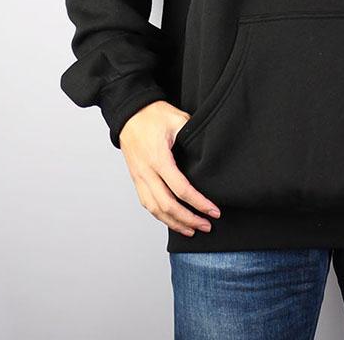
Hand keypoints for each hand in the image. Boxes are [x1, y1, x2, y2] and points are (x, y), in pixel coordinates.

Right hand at [118, 100, 221, 236]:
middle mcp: (147, 172)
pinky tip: (172, 220)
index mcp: (158, 158)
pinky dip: (160, 216)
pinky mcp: (136, 178)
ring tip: (191, 230)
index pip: (181, 189)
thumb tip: (208, 148)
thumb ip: (193, 133)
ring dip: (174, 223)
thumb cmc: (153, 114)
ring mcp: (139, 177)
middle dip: (189, 219)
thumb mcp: (178, 119)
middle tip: (206, 226)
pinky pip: (147, 203)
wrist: (129, 112)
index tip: (214, 211)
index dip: (199, 203)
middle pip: (167, 206)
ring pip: (155, 209)